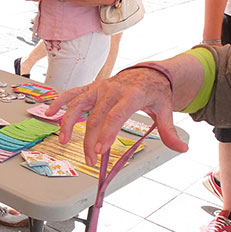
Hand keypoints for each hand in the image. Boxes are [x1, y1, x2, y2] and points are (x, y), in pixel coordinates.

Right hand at [46, 68, 186, 165]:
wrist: (147, 72)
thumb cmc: (154, 92)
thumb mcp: (165, 109)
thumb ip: (169, 131)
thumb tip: (181, 149)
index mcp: (130, 95)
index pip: (115, 116)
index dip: (106, 134)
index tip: (100, 150)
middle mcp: (111, 90)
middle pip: (96, 117)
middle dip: (90, 140)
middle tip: (90, 159)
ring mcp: (98, 88)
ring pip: (78, 105)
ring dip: (68, 123)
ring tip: (64, 140)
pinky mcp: (90, 89)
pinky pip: (72, 94)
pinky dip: (59, 102)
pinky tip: (49, 113)